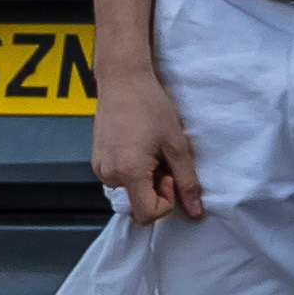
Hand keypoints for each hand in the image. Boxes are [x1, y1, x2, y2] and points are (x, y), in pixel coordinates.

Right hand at [90, 78, 204, 222]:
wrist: (123, 80)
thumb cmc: (149, 106)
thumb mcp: (177, 144)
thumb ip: (187, 181)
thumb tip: (195, 211)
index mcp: (128, 172)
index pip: (148, 214)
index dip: (167, 200)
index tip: (170, 174)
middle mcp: (108, 174)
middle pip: (139, 203)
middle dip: (157, 187)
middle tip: (163, 157)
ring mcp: (100, 168)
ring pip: (131, 192)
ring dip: (147, 178)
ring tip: (151, 149)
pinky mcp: (98, 160)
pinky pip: (120, 179)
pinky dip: (134, 170)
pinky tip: (140, 146)